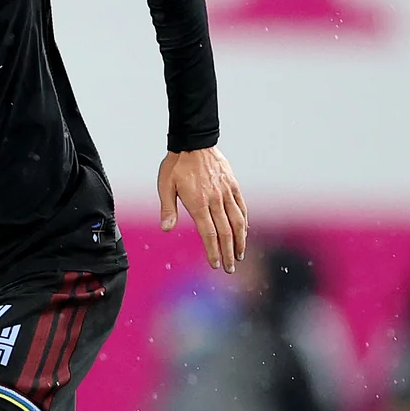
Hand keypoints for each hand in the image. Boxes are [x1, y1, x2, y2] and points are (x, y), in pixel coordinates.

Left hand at [157, 147, 247, 272]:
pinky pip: (242, 206)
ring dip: (240, 241)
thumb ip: (168, 209)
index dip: (213, 251)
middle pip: (225, 232)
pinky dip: (244, 221)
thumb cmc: (175, 165)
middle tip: (229, 268)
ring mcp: (226, 192)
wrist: (193, 141)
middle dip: (227, 253)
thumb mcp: (165, 186)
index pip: (209, 233)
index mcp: (198, 202)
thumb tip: (166, 230)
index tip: (215, 265)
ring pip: (238, 221)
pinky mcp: (233, 185)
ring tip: (239, 255)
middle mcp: (215, 199)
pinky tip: (244, 232)